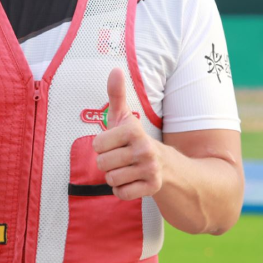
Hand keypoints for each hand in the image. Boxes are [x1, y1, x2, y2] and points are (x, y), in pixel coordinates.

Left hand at [93, 68, 162, 199]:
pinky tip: (132, 180)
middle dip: (107, 162)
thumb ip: (116, 94)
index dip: (102, 145)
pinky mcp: (152, 187)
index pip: (97, 145)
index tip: (115, 143)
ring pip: (111, 179)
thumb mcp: (124, 117)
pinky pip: (121, 193)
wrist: (165, 163)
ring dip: (115, 176)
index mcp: (134, 130)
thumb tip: (115, 69)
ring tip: (126, 168)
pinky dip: (122, 190)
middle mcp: (145, 149)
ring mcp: (150, 169)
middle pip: (102, 164)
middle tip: (121, 157)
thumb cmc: (134, 139)